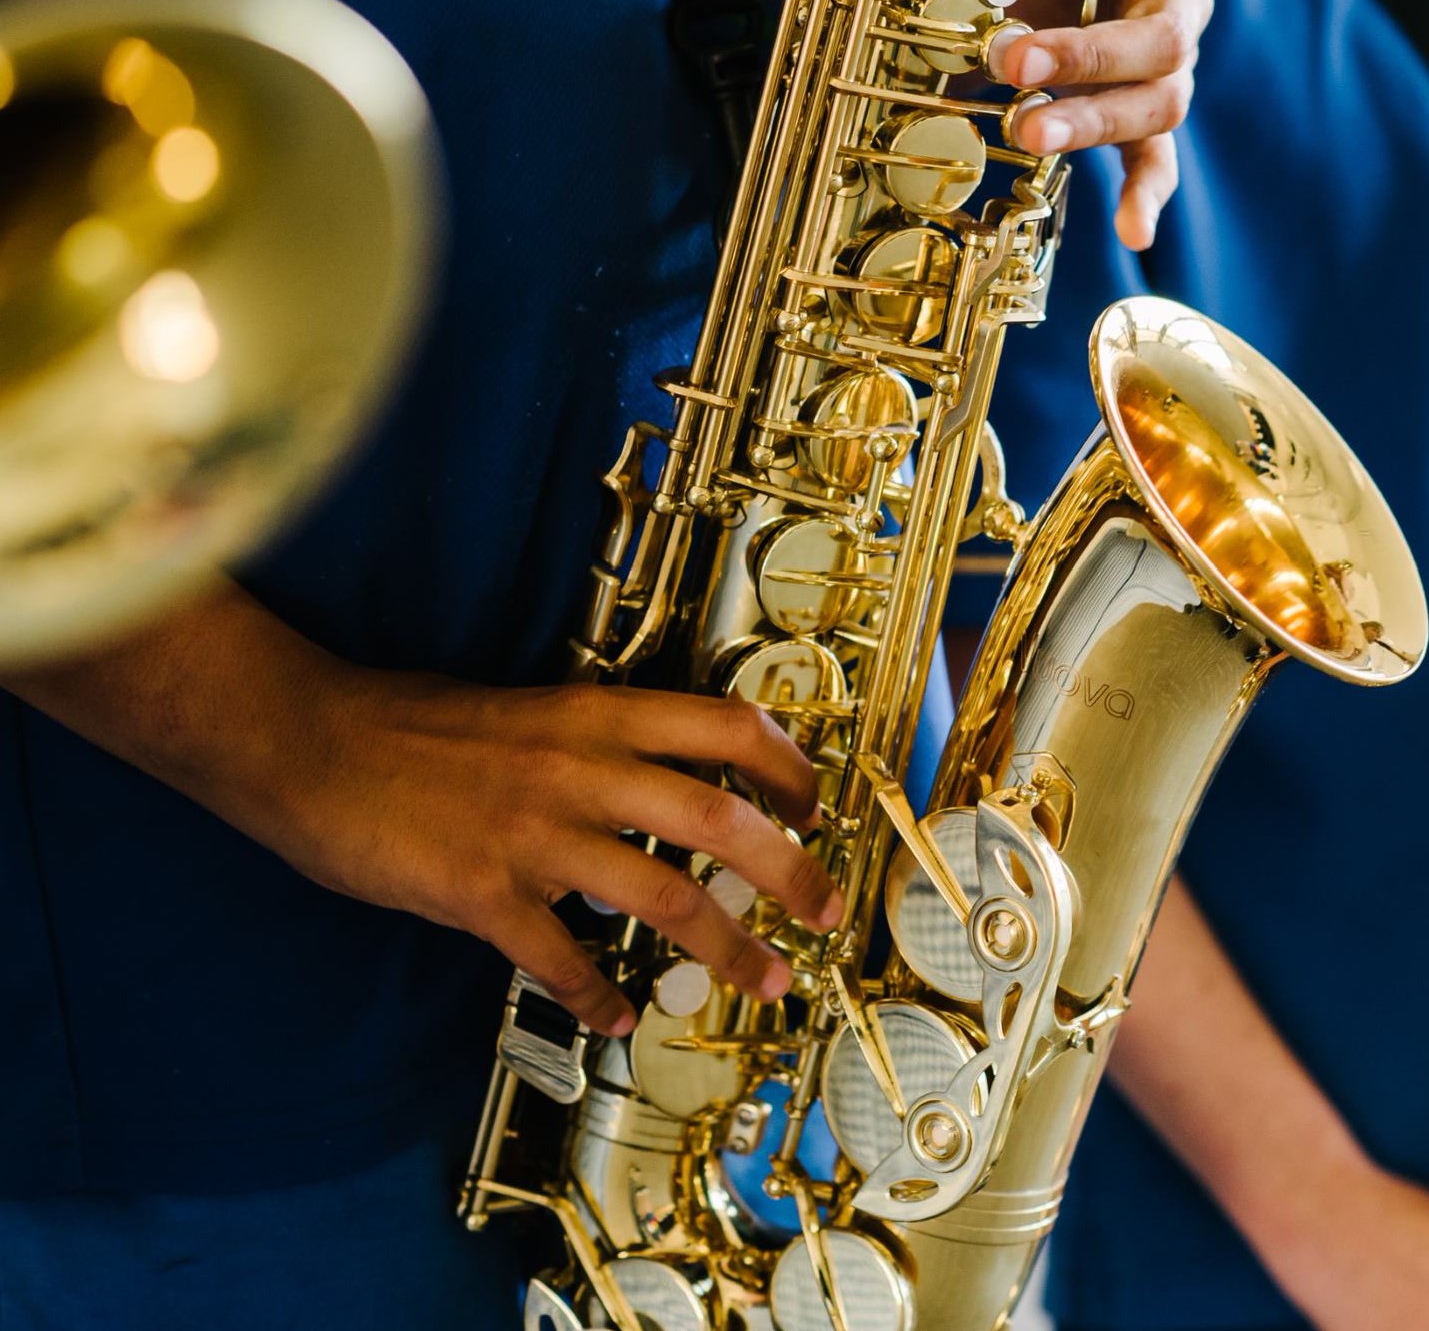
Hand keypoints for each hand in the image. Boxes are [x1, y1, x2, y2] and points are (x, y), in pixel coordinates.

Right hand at [251, 673, 842, 1035]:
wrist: (303, 738)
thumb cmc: (405, 723)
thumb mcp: (525, 709)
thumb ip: (593, 743)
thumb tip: (657, 784)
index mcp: (593, 714)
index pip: (724, 726)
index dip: (786, 767)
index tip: (814, 805)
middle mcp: (579, 768)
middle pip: (720, 818)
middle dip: (790, 870)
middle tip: (827, 909)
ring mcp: (533, 833)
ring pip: (664, 895)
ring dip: (728, 947)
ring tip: (766, 979)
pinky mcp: (481, 892)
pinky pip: (561, 959)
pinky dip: (598, 996)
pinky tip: (616, 1020)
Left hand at [985, 0, 1213, 249]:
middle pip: (1161, 35)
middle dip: (1084, 52)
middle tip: (1014, 61)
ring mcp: (1178, 66)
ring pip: (1159, 102)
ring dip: (1092, 121)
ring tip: (1027, 132)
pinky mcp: (1155, 114)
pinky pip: (1160, 160)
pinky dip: (1144, 195)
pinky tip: (1132, 231)